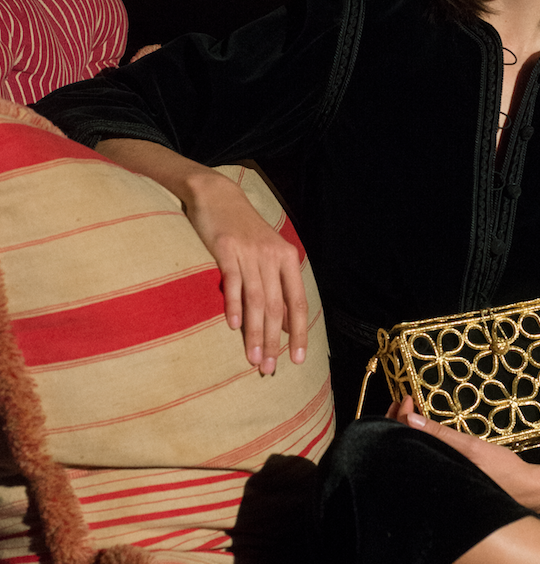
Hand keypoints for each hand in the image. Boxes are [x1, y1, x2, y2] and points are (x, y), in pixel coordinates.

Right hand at [95, 138, 310, 375]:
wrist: (216, 194)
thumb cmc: (242, 229)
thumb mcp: (266, 254)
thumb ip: (277, 285)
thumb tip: (284, 324)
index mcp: (286, 259)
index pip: (296, 302)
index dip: (298, 332)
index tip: (297, 359)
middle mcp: (272, 256)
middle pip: (276, 306)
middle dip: (273, 341)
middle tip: (269, 368)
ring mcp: (249, 252)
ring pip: (256, 300)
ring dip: (254, 332)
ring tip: (253, 359)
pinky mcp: (226, 248)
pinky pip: (233, 282)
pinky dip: (233, 305)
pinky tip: (233, 326)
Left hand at [386, 397, 539, 512]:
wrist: (529, 490)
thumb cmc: (503, 470)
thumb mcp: (470, 447)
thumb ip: (440, 434)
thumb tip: (410, 418)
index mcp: (434, 473)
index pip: (404, 443)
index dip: (399, 419)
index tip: (406, 399)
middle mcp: (434, 480)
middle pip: (404, 449)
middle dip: (398, 424)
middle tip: (401, 402)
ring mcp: (443, 479)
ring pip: (416, 452)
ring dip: (410, 431)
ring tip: (407, 411)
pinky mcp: (450, 477)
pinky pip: (428, 456)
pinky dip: (422, 440)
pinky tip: (422, 429)